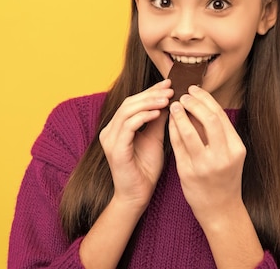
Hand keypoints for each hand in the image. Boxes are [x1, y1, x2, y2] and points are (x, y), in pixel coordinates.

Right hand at [99, 79, 172, 211]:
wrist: (137, 196)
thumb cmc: (146, 170)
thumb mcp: (155, 139)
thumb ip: (158, 120)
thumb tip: (169, 100)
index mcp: (117, 127)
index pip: (133, 102)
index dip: (150, 91)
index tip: (169, 84)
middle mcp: (109, 131)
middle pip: (129, 103)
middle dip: (151, 94)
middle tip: (170, 88)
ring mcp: (110, 140)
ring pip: (127, 111)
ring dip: (149, 102)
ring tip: (167, 99)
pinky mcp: (115, 149)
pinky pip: (128, 126)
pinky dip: (143, 117)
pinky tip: (158, 113)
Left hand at [168, 85, 246, 226]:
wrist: (221, 210)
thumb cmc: (224, 177)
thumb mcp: (230, 154)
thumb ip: (218, 131)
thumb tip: (200, 102)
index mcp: (236, 148)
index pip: (219, 115)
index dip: (205, 99)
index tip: (194, 89)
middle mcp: (222, 156)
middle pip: (208, 119)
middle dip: (193, 102)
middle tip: (183, 95)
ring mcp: (204, 165)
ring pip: (189, 131)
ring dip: (179, 114)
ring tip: (174, 105)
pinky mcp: (187, 173)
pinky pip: (177, 145)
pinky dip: (173, 129)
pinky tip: (170, 122)